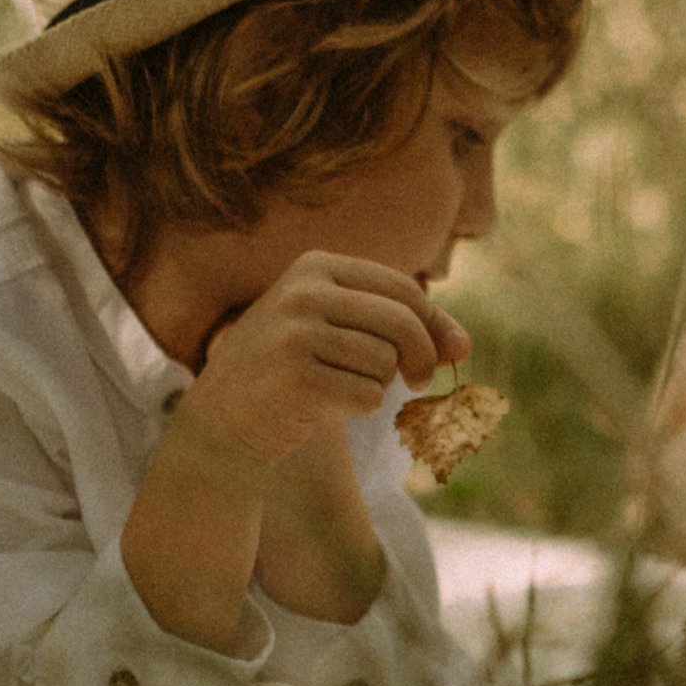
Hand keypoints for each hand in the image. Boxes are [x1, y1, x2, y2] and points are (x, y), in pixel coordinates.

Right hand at [179, 253, 467, 465]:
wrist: (221, 419)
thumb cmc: (294, 370)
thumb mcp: (343, 331)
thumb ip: (404, 330)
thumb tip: (464, 346)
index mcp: (315, 266)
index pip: (402, 289)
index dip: (434, 324)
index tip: (445, 354)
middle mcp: (303, 292)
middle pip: (401, 323)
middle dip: (422, 357)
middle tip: (419, 382)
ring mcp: (295, 334)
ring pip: (385, 363)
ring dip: (378, 385)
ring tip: (343, 387)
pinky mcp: (296, 378)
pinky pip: (367, 396)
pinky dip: (360, 408)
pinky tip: (327, 406)